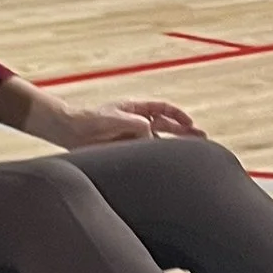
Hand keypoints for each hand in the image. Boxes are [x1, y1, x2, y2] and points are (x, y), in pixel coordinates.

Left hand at [38, 96, 201, 150]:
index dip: (178, 116)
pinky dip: (155, 157)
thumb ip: (136, 125)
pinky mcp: (125, 149)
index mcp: (135, 109)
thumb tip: (151, 138)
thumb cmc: (90, 119)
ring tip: (189, 155)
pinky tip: (164, 164)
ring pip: (158, 141)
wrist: (70, 130)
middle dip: (184, 132)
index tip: (190, 124)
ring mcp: (132, 136)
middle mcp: (137, 122)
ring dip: (172, 147)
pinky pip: (144, 153)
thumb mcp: (116, 117)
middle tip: (202, 139)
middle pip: (166, 126)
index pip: (163, 109)